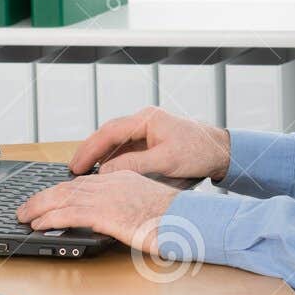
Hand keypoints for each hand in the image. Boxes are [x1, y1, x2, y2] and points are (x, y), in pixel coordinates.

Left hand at [16, 170, 178, 251]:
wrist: (189, 220)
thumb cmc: (177, 219)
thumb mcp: (149, 208)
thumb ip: (129, 209)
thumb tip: (115, 221)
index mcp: (123, 179)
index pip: (84, 182)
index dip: (61, 191)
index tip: (47, 199)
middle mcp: (112, 183)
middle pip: (68, 187)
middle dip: (43, 197)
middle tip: (26, 207)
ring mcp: (108, 197)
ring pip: (63, 198)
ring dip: (38, 207)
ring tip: (23, 216)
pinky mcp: (106, 212)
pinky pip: (69, 213)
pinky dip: (49, 218)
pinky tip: (37, 224)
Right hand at [69, 106, 230, 182]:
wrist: (221, 152)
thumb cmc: (198, 152)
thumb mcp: (166, 161)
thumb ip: (134, 165)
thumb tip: (106, 172)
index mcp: (147, 119)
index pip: (109, 132)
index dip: (90, 149)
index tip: (76, 165)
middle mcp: (144, 121)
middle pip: (108, 135)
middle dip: (90, 152)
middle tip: (73, 170)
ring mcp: (146, 131)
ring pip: (115, 143)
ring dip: (100, 157)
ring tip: (84, 175)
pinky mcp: (150, 142)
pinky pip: (125, 150)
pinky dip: (113, 161)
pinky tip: (105, 174)